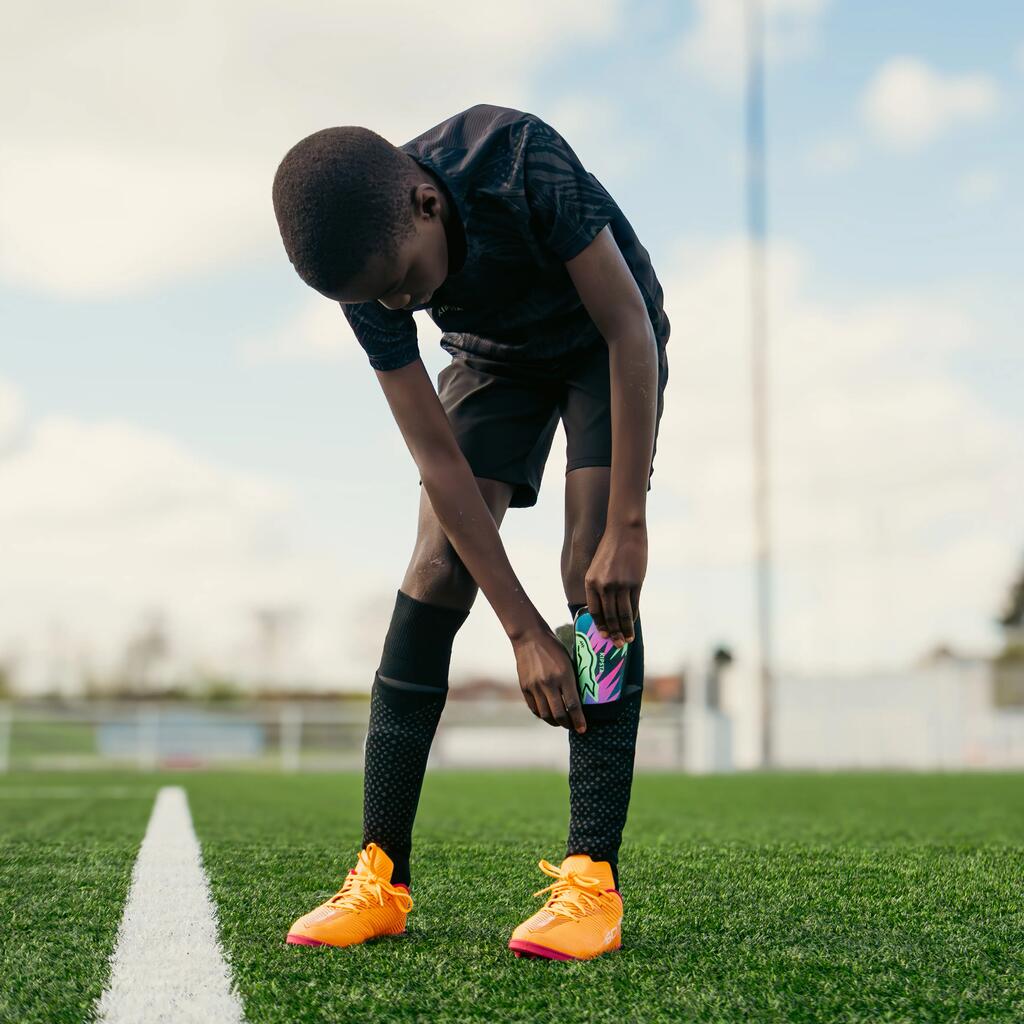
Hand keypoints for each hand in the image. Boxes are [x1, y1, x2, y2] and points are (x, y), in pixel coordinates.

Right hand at [511, 627, 586, 733]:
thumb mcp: (568, 662)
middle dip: (568, 724)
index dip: (579, 720)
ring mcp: (535, 686)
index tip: (583, 729)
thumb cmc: (553, 647)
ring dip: (555, 722)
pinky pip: (534, 708)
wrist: (530, 637)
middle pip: (559, 714)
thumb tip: (578, 700)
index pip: (573, 705)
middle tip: (573, 726)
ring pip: (546, 714)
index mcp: (564, 675)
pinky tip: (547, 714)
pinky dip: (542, 715)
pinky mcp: (524, 687)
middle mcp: (549, 683)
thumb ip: (571, 681)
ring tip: (561, 722)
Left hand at [585, 522, 646, 647]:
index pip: (594, 611)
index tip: (604, 636)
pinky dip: (633, 617)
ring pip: (622, 615)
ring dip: (625, 630)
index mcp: (590, 582)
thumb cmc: (612, 549)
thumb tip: (607, 607)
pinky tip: (634, 624)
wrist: (624, 531)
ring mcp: (619, 585)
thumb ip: (601, 586)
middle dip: (613, 633)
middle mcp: (603, 586)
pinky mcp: (634, 583)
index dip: (600, 626)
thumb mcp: (599, 568)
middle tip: (617, 645)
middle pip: (609, 616)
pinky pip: (633, 605)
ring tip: (627, 640)